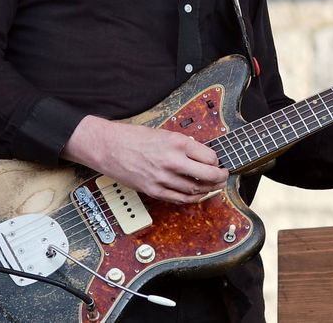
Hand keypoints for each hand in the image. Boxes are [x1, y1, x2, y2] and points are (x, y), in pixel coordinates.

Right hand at [63, 116, 227, 203]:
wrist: (108, 147)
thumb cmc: (133, 137)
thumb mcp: (163, 133)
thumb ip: (182, 145)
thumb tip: (199, 155)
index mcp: (176, 143)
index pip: (209, 156)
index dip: (216, 161)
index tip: (217, 161)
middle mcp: (172, 161)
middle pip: (206, 175)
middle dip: (219, 178)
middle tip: (223, 176)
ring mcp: (162, 178)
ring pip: (194, 190)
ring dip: (207, 190)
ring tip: (212, 187)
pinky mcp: (153, 190)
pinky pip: (178, 199)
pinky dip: (191, 198)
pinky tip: (195, 195)